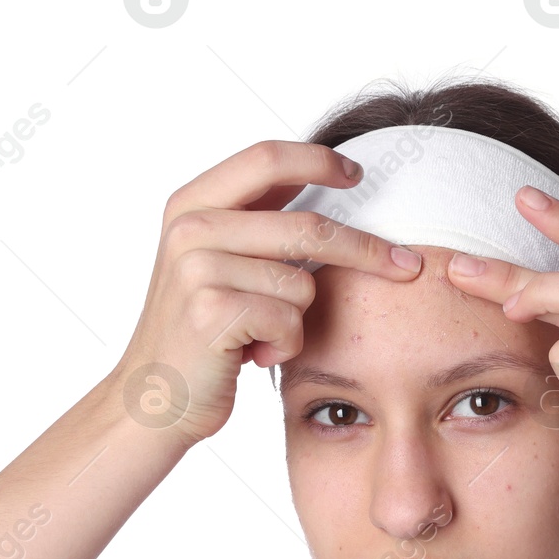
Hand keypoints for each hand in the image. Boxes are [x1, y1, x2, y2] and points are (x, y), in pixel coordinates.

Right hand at [112, 140, 423, 447]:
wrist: (152, 400)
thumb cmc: (197, 335)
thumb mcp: (213, 261)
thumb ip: (254, 221)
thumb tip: (320, 178)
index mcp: (190, 204)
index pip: (267, 158)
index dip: (319, 161)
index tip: (359, 174)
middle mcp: (190, 228)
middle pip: (306, 225)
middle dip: (366, 249)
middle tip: (406, 265)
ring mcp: (198, 269)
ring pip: (302, 282)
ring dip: (299, 319)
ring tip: (263, 336)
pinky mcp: (213, 311)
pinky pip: (289, 320)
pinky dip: (285, 345)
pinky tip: (252, 355)